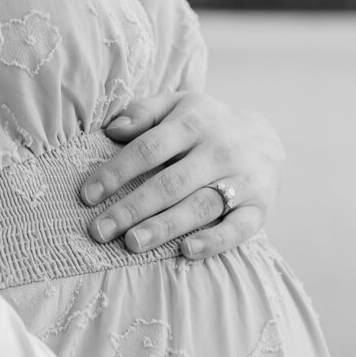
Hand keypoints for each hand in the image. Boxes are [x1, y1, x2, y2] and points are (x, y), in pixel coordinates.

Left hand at [78, 90, 284, 258]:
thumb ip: (143, 112)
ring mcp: (241, 180)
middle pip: (171, 182)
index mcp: (193, 122)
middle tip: (99, 230)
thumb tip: (112, 129)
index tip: (87, 195)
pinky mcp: (259, 206)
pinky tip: (187, 251)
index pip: (149, 148)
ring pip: (200, 206)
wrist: (267, 139)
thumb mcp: (176, 105)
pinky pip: (238, 227)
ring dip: (165, 227)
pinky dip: (215, 240)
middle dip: (132, 208)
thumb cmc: (206, 125)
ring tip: (132, 243)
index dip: (117, 171)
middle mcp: (218, 150)